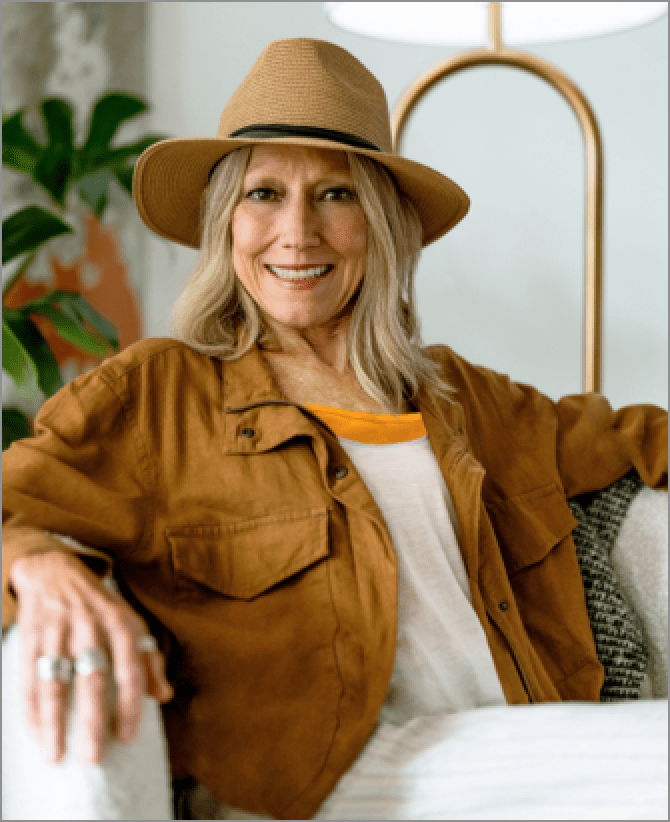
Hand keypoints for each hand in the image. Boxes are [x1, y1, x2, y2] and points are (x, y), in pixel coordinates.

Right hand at [10, 549, 172, 763]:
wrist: (55, 571)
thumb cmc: (100, 605)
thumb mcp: (131, 622)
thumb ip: (149, 658)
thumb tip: (164, 695)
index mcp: (121, 623)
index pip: (130, 669)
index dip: (130, 705)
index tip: (126, 737)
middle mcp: (91, 627)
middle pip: (93, 680)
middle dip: (92, 722)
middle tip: (93, 758)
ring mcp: (58, 631)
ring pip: (56, 683)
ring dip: (55, 723)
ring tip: (56, 755)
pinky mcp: (31, 636)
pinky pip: (28, 678)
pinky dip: (31, 709)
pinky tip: (35, 733)